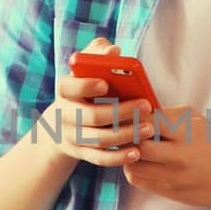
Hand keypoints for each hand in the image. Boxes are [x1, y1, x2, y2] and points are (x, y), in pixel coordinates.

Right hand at [44, 37, 155, 166]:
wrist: (61, 125)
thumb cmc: (82, 88)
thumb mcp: (84, 69)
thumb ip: (97, 54)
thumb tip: (112, 51)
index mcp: (65, 91)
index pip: (69, 87)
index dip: (85, 86)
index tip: (105, 83)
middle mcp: (65, 115)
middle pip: (91, 116)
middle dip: (120, 111)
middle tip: (146, 105)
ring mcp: (72, 137)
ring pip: (99, 139)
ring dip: (126, 134)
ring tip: (149, 128)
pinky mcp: (81, 154)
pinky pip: (100, 159)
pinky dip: (118, 157)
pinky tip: (137, 152)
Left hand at [123, 104, 210, 209]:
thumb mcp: (198, 122)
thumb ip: (170, 115)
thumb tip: (138, 111)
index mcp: (188, 132)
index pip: (148, 122)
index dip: (134, 118)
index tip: (129, 115)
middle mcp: (180, 156)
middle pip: (137, 146)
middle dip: (128, 138)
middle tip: (125, 133)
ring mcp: (173, 176)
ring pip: (133, 165)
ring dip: (128, 156)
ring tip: (132, 148)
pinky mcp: (169, 191)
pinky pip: (138, 180)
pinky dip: (134, 169)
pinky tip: (142, 162)